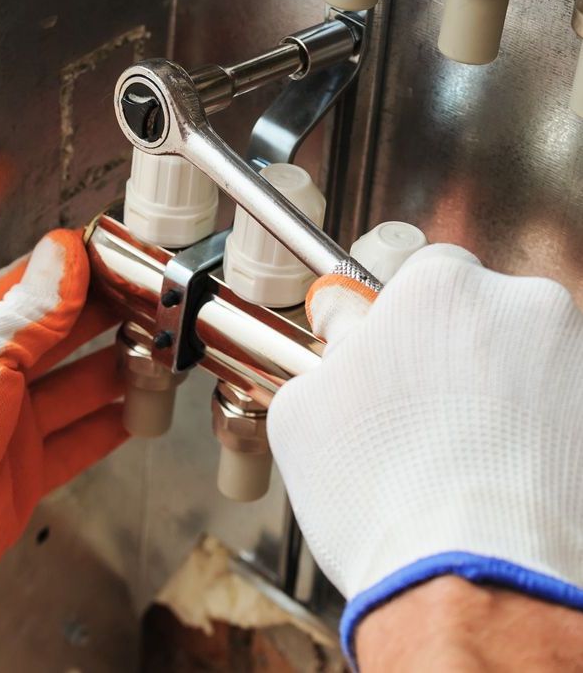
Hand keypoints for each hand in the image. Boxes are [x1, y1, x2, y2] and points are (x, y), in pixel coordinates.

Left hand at [0, 229, 126, 640]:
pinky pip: (78, 442)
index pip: (27, 289)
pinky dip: (109, 427)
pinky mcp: (24, 471)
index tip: (114, 259)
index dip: (70, 273)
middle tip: (147, 305)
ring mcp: (6, 425)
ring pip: (74, 389)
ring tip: (155, 354)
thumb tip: (65, 250)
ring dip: (114, 372)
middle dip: (102, 319)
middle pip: (57, 337)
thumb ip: (34, 305)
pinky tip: (139, 412)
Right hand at [268, 245, 582, 664]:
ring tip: (465, 453)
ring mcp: (578, 360)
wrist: (472, 584)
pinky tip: (503, 470)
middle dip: (455, 349)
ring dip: (500, 388)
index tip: (396, 350)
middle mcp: (522, 305)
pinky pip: (561, 404)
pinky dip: (538, 428)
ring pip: (527, 357)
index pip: (426, 274)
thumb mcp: (304, 409)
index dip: (405, 320)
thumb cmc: (383, 495)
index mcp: (441, 288)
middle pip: (482, 312)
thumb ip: (330, 348)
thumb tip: (345, 328)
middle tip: (424, 410)